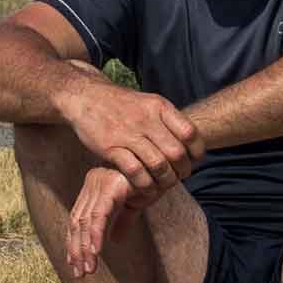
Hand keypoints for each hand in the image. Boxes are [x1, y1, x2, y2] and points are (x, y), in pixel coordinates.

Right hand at [62, 79, 202, 193]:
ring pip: (158, 165)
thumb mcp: (148, 102)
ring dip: (165, 181)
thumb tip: (191, 142)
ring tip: (163, 185)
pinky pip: (135, 172)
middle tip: (179, 177)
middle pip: (176, 153)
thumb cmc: (121, 104)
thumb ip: (168, 120)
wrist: (86, 96)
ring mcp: (127, 134)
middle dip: (182, 171)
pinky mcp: (110, 147)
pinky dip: (144, 184)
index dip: (196, 152)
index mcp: (159, 106)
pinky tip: (145, 187)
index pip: (190, 133)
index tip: (193, 161)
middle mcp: (146, 119)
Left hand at [65, 165, 157, 277]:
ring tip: (88, 268)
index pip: (77, 218)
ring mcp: (100, 183)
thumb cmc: (151, 181)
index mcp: (94, 187)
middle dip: (76, 249)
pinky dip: (95, 234)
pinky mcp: (111, 187)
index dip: (74, 242)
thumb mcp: (134, 204)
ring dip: (85, 247)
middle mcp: (93, 183)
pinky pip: (99, 215)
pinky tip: (96, 251)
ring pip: (85, 221)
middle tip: (79, 272)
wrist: (166, 167)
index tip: (75, 264)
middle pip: (76, 221)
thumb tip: (115, 241)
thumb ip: (122, 221)